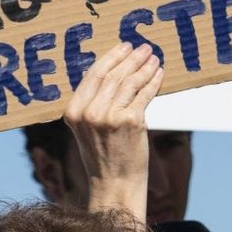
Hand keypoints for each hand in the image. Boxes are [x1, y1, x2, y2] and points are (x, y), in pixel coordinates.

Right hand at [64, 40, 164, 220]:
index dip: (110, 58)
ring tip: (153, 57)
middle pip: (111, 75)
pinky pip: (143, 94)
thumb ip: (92, 104)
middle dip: (130, 58)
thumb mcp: (87, 129)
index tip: (123, 47)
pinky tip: (159, 74)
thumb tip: (114, 74)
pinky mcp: (131, 122)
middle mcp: (89, 112)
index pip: (92, 75)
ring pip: (129, 82)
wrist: (115, 184)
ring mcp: (109, 117)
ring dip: (143, 66)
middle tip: (142, 48)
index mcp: (73, 111)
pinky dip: (153, 81)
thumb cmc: (104, 157)